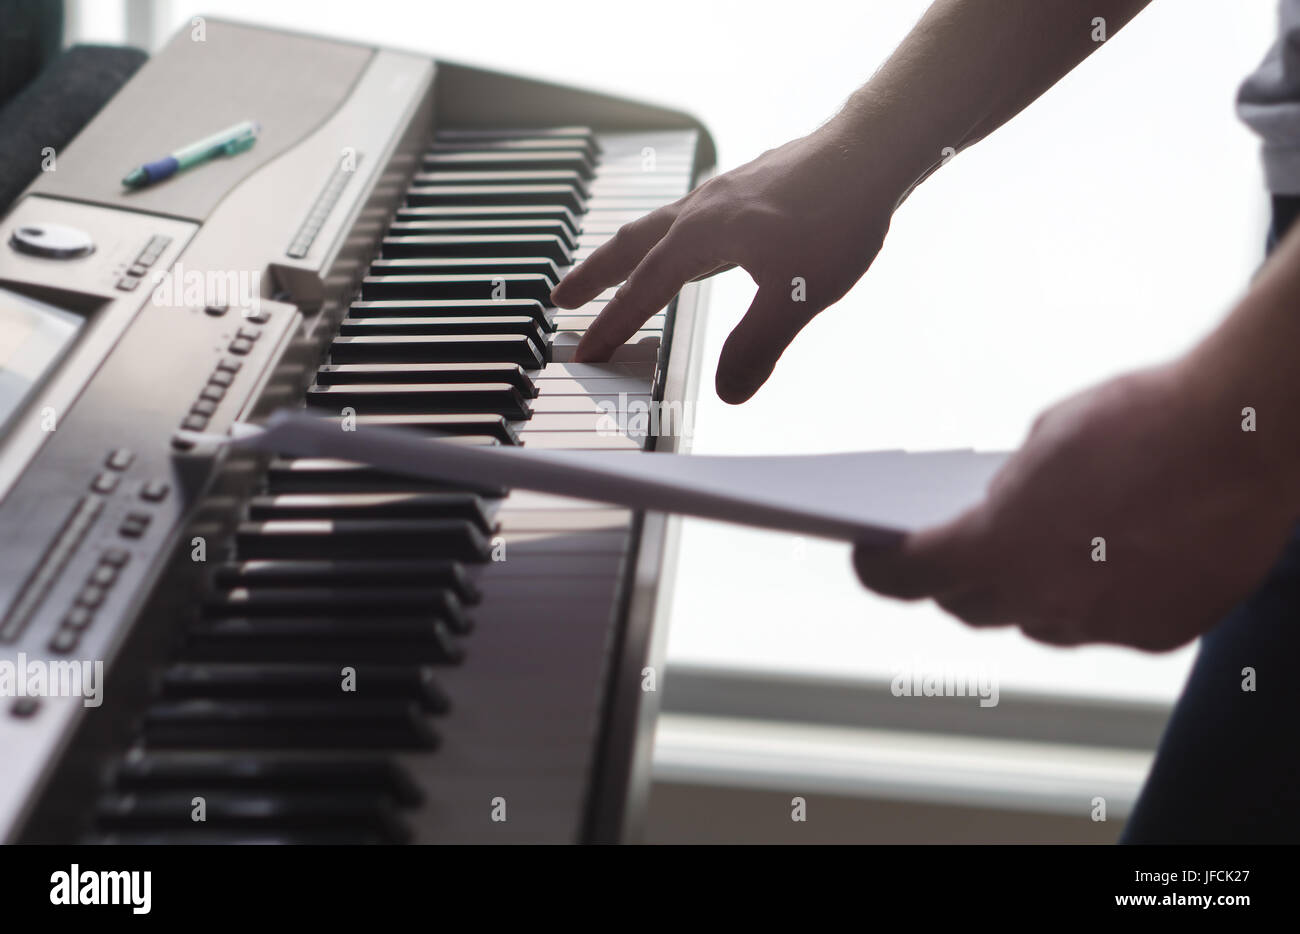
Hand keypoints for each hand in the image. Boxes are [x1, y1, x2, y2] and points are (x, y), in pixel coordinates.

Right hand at [551, 126, 901, 402]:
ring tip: (613, 273)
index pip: (642, 291)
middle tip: (561, 299)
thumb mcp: (796, 295)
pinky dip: (668, 238)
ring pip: (657, 227)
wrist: (873, 151)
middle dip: (593, 276)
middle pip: (629, 246)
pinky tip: (690, 248)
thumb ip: (756, 345)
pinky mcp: (746, 189)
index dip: (612, 326)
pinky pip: (688, 217)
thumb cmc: (837, 215)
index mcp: (699, 236)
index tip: (585, 352)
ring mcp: (722, 195)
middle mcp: (700, 210)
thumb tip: (727, 393)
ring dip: (627, 254)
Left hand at [852, 362, 1298, 650]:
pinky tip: (1102, 564)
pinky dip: (1092, 599)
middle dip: (951, 581)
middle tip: (947, 556)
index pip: (910, 578)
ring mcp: (1104, 625)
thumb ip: (1008, 490)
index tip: (869, 557)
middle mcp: (1045, 600)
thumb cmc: (1141, 417)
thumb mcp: (1044, 438)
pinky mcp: (1159, 633)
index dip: (880, 570)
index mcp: (998, 547)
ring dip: (1023, 595)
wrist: (1250, 431)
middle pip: (970, 607)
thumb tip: (1001, 512)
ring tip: (1025, 560)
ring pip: (1038, 623)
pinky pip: (1103, 625)